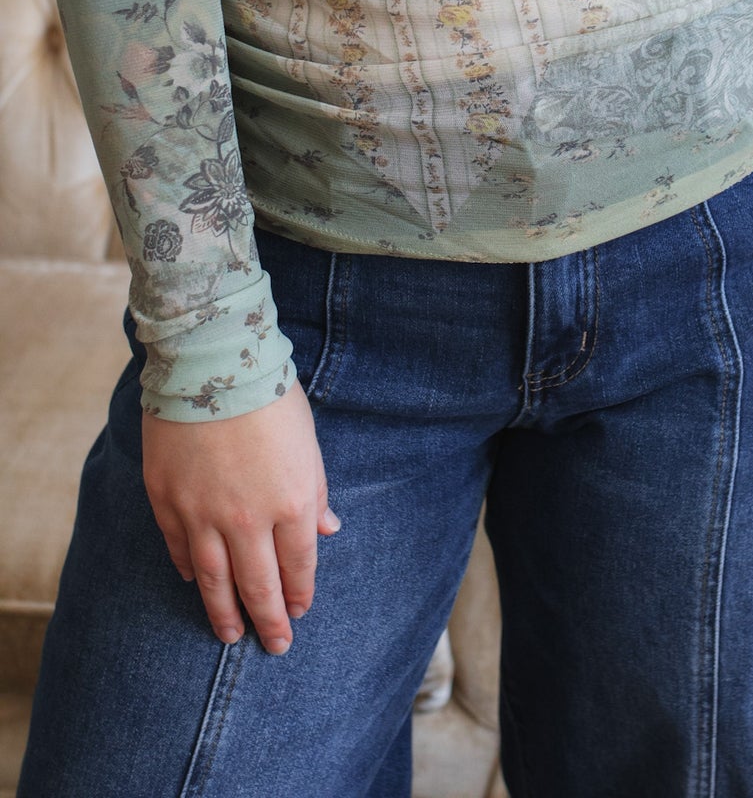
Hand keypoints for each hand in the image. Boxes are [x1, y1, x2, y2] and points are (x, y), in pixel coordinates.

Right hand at [142, 380, 341, 653]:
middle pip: (258, 585)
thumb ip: (316, 492)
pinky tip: (195, 582)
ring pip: (215, 580)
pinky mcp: (168, 501)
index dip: (298, 594)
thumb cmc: (270, 397)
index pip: (298, 566)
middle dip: (267, 620)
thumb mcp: (308, 443)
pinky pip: (181, 548)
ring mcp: (203, 514)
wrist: (212, 364)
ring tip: (230, 635)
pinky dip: (190, 569)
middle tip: (273, 645)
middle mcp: (248, 519)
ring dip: (224, 612)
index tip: (299, 612)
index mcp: (291, 503)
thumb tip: (327, 531)